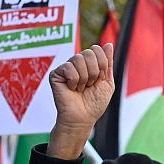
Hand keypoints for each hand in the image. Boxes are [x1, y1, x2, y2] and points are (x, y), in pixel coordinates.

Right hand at [46, 43, 115, 159]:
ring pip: (78, 58)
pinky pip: (69, 67)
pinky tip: (71, 89)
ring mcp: (66, 68)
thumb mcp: (107, 82)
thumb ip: (108, 63)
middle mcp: (77, 64)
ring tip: (81, 88)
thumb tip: (108, 44)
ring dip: (85, 78)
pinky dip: (74, 80)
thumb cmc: (94, 103)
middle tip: (89, 85)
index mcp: (89, 64)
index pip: (97, 49)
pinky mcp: (55, 74)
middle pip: (89, 52)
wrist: (83, 118)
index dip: (102, 64)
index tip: (100, 79)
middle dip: (94, 72)